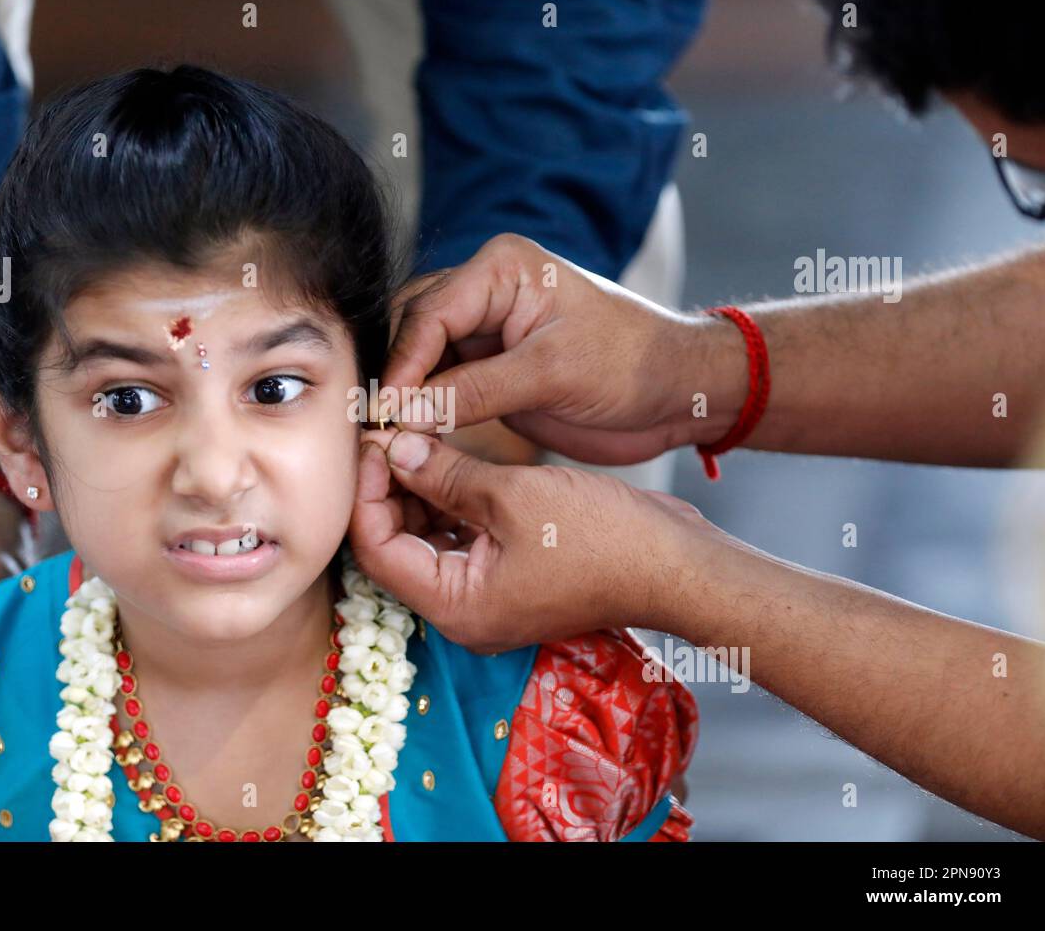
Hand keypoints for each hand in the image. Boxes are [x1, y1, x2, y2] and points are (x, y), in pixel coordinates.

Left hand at [349, 428, 719, 652]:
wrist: (677, 564)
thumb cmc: (605, 539)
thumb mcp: (514, 496)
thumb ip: (445, 474)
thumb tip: (393, 447)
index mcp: (457, 607)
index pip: (378, 550)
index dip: (367, 493)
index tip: (373, 441)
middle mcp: (464, 611)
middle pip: (397, 547)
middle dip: (388, 489)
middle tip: (388, 433)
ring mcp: (487, 595)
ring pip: (427, 540)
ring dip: (417, 491)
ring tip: (415, 437)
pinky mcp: (509, 576)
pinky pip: (459, 540)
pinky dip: (448, 502)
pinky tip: (446, 459)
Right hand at [383, 233, 747, 464]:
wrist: (678, 392)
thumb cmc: (633, 365)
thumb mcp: (553, 375)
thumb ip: (475, 391)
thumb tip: (405, 413)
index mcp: (502, 268)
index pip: (429, 313)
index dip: (401, 364)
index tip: (383, 413)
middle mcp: (485, 289)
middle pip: (411, 327)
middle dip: (394, 374)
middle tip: (376, 428)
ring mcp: (486, 328)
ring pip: (419, 355)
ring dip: (404, 393)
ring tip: (387, 437)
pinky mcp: (490, 366)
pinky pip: (440, 382)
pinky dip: (423, 408)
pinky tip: (411, 437)